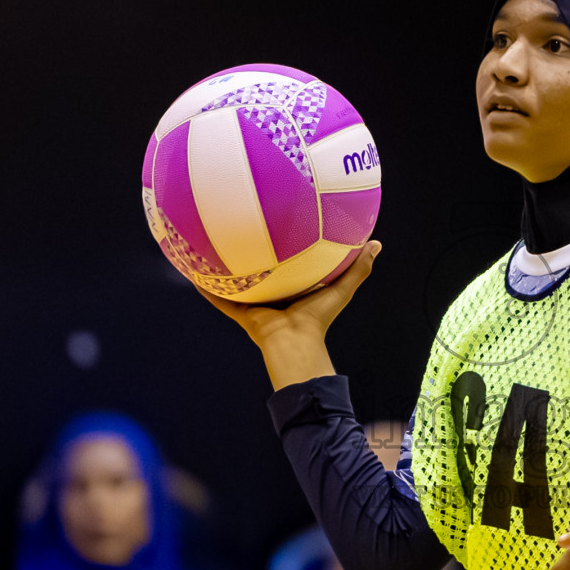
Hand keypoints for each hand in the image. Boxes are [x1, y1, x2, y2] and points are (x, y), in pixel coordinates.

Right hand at [196, 240, 380, 389]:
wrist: (295, 341)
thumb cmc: (318, 318)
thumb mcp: (340, 288)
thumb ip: (358, 268)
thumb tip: (376, 244)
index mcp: (292, 289)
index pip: (287, 265)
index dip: (284, 249)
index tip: (280, 227)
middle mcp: (271, 295)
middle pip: (259, 271)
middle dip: (251, 255)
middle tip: (242, 229)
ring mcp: (253, 303)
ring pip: (235, 283)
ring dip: (224, 269)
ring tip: (210, 245)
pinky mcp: (240, 311)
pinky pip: (219, 298)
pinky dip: (206, 288)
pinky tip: (194, 272)